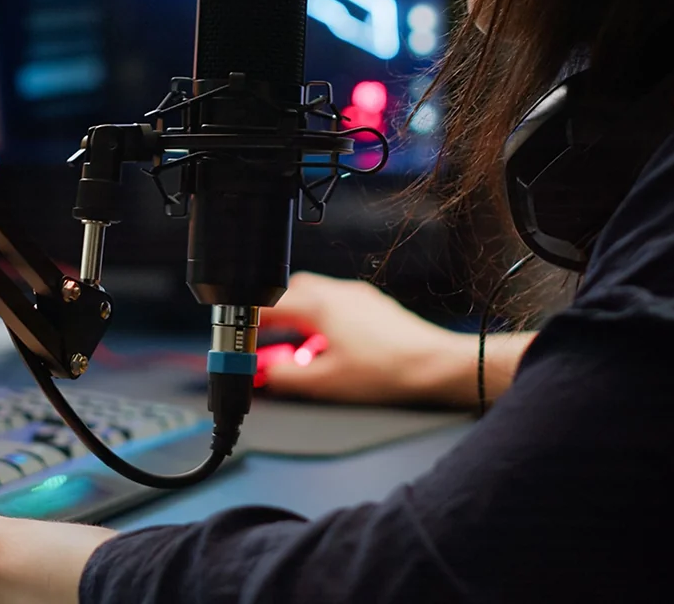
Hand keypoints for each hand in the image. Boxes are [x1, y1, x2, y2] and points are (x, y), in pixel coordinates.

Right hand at [260, 272, 532, 407]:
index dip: (247, 320)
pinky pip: (336, 303)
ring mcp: (358, 296)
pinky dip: (321, 318)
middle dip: (271, 311)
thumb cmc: (388, 372)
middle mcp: (337, 293)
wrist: (436, 366)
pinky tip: (327, 343)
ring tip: (294, 343)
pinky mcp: (374, 305)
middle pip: (289, 291)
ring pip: (314, 294)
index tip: (237, 333)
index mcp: (319, 306)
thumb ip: (287, 376)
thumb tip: (265, 374)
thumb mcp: (325, 382)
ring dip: (298, 314)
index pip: (268, 304)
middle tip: (261, 336)